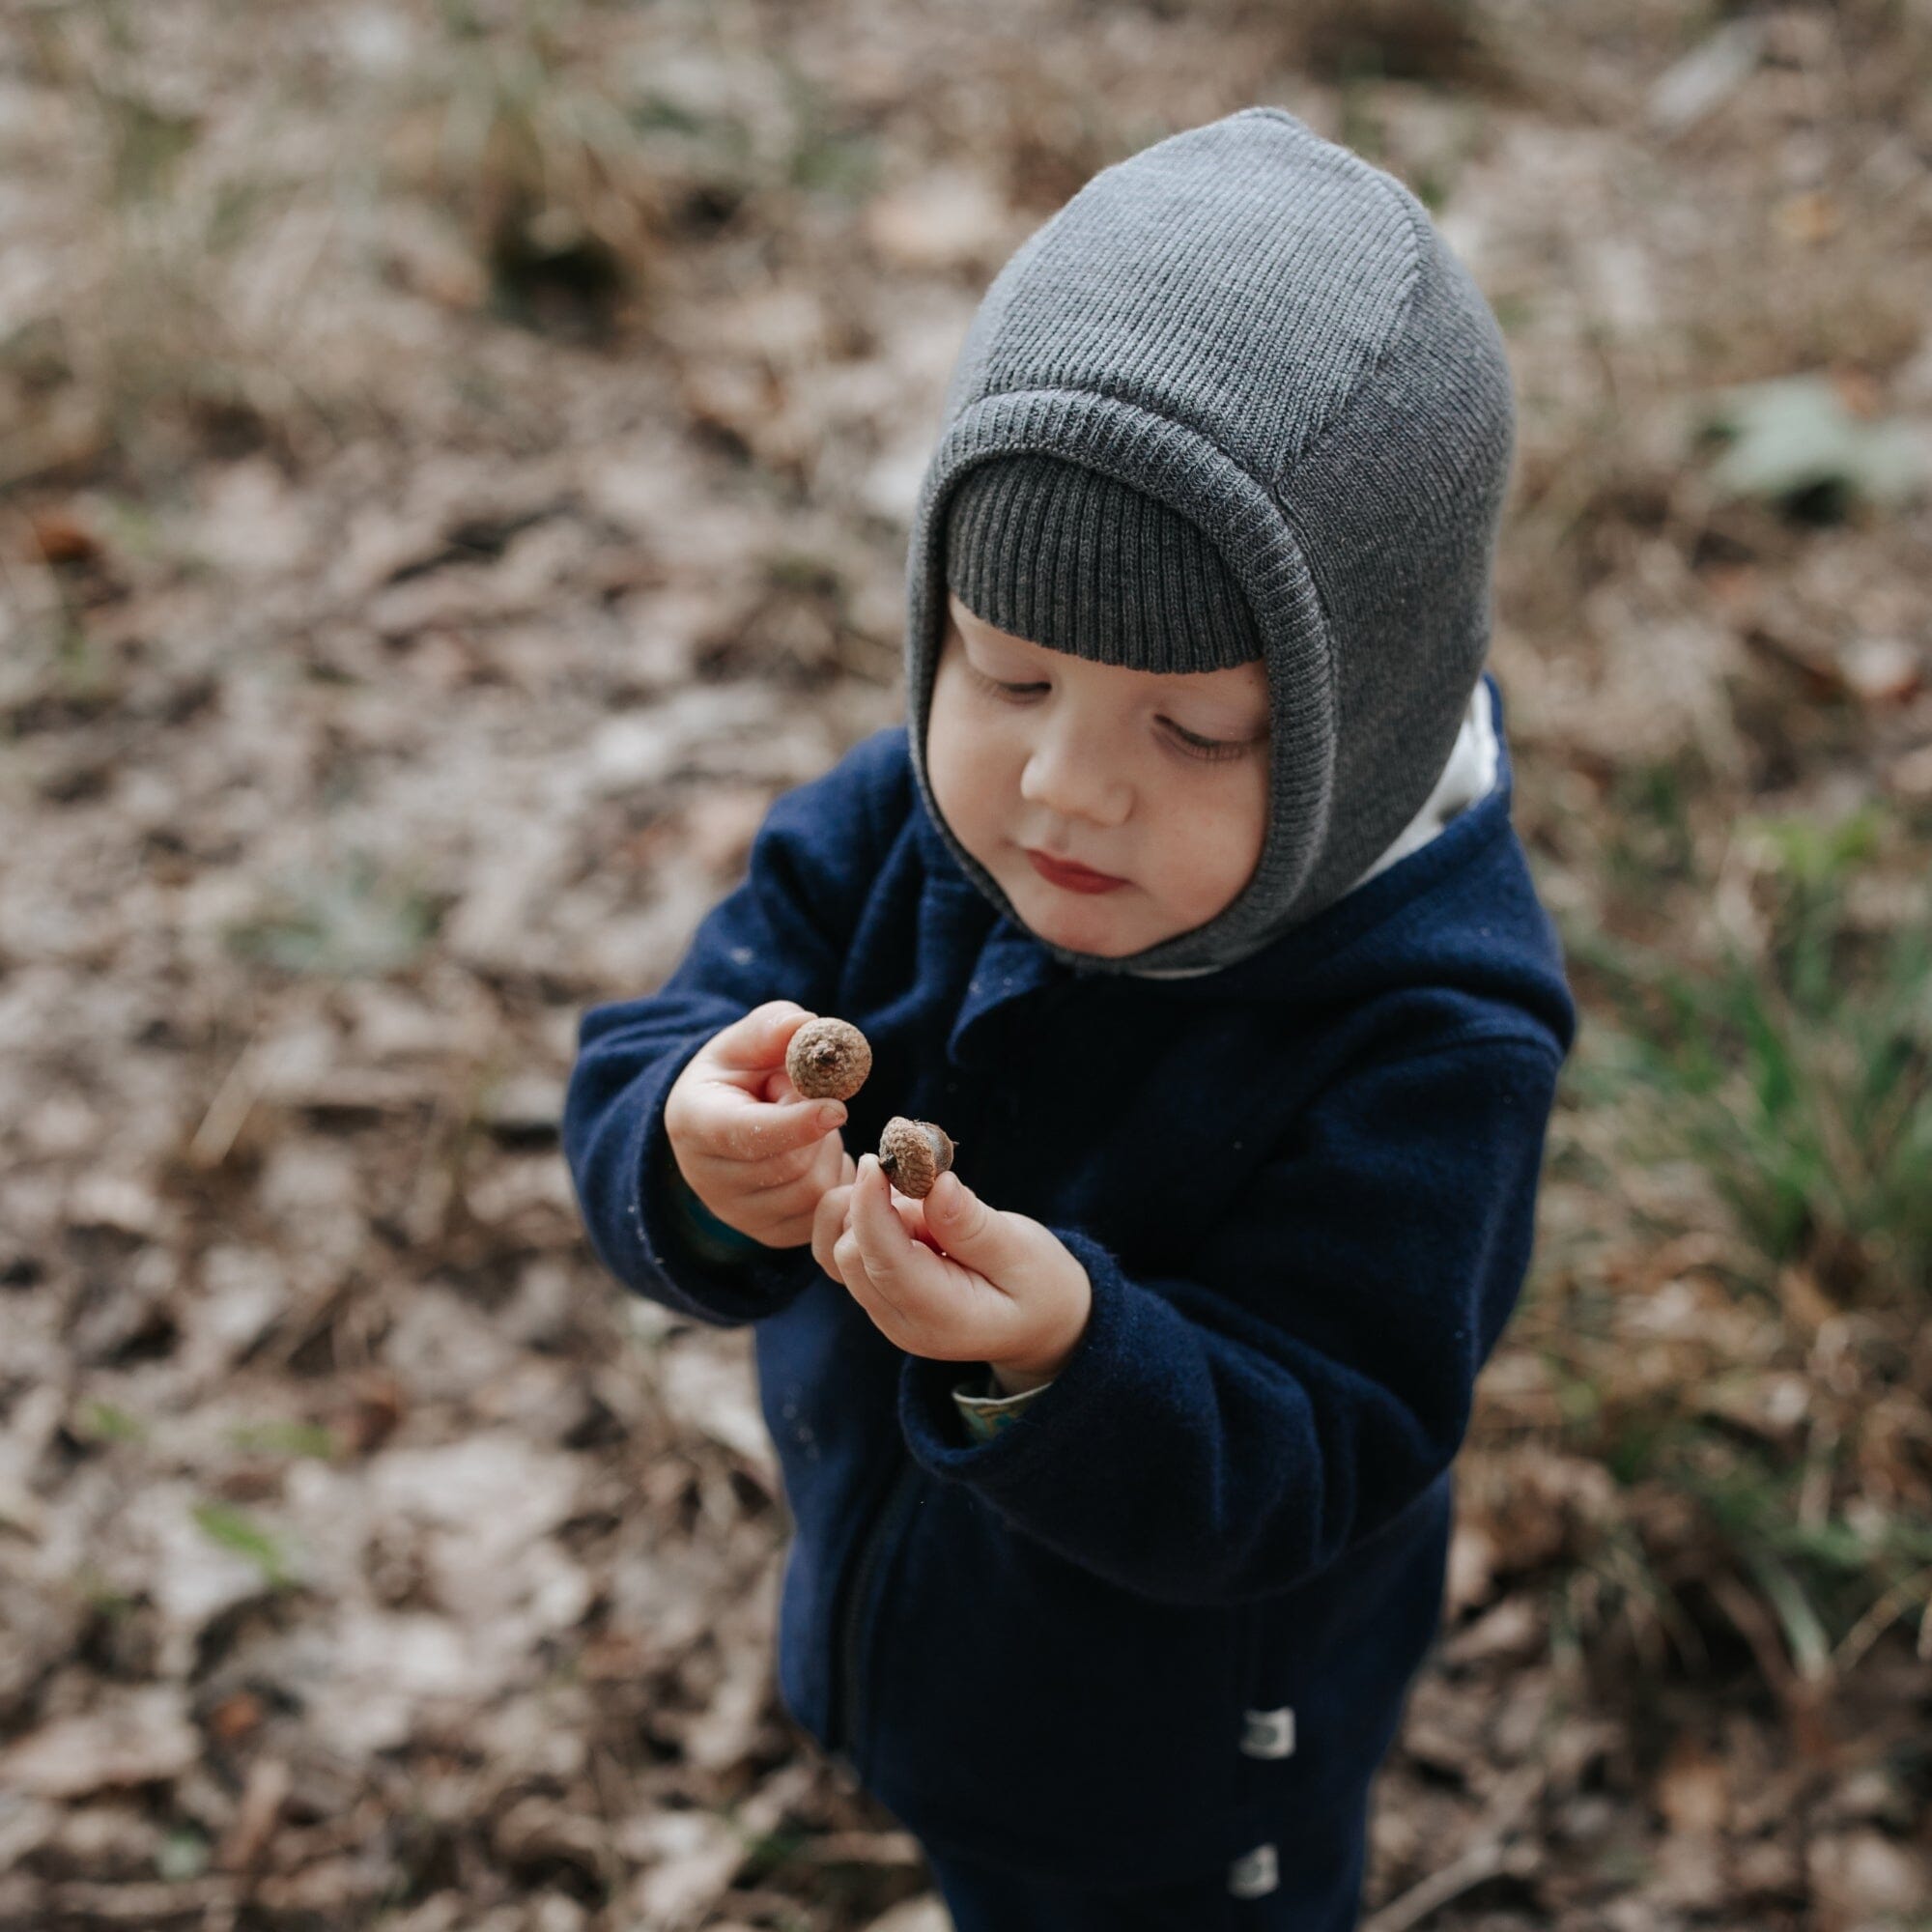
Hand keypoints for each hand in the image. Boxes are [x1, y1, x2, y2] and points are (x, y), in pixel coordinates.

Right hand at [664, 1001, 855, 1250]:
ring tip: (808, 1128)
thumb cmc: (739, 1076)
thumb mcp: (746, 1043)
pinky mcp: (768, 1234)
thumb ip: (772, 1029)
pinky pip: (822, 1211)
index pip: (745, 1133)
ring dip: (828, 1152)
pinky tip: (814, 1155)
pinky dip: (833, 1178)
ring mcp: (736, 1214)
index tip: (839, 1108)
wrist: (724, 1126)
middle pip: (787, 1164)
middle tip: (812, 1100)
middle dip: (817, 1129)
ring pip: (811, 1190)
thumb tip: (805, 1024)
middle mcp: (706, 1178)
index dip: (795, 1124)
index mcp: (693, 1122)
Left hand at [812, 1154, 1091, 1392]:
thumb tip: (936, 1185)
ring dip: (866, 1213)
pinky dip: (864, 1221)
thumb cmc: (1039, 1285)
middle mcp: (900, 1322)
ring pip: (839, 1251)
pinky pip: (848, 1253)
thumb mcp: (1022, 1252)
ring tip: (921, 1204)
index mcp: (940, 1317)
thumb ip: (973, 1224)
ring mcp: (885, 1313)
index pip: (884, 1260)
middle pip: (850, 1254)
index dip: (872, 1206)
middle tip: (922, 1183)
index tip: (879, 1160)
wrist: (1041, 1323)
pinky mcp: (879, 1295)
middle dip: (874, 1205)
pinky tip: (905, 1211)